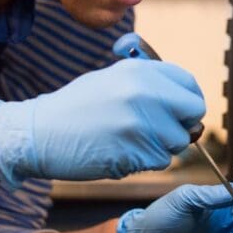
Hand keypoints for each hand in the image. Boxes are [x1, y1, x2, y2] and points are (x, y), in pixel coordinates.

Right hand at [0, 58, 204, 186]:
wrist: (39, 133)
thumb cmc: (75, 107)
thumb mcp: (112, 78)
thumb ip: (148, 83)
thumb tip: (183, 99)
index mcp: (140, 71)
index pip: (189, 85)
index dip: (186, 101)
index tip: (178, 111)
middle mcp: (145, 93)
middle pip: (193, 113)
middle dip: (181, 124)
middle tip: (160, 130)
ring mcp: (142, 123)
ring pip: (178, 141)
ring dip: (162, 146)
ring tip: (131, 141)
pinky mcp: (136, 151)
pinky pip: (160, 160)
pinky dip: (147, 161)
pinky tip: (122, 152)